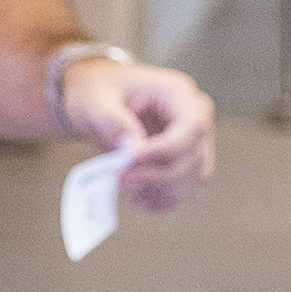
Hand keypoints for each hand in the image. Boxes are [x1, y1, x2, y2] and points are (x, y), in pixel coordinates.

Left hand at [63, 54, 219, 215]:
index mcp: (177, 92)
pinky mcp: (186, 162)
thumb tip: (133, 151)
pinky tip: (138, 199)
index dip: (167, 149)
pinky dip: (163, 200)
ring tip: (128, 191)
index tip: (134, 160)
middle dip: (157, 175)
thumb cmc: (97, 91)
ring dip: (161, 192)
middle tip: (120, 178)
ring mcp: (194, 141)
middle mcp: (195, 115)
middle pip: (193, 156)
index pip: (192, 125)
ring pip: (194, 178)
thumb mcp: (95, 101)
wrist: (96, 102)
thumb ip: (114, 123)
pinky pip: (186, 189)